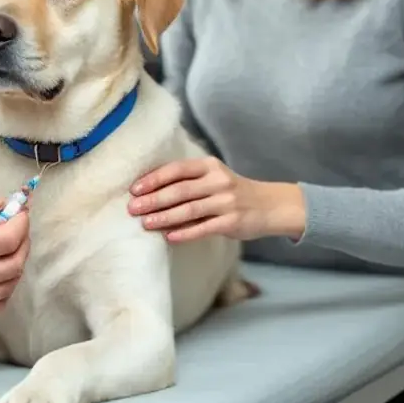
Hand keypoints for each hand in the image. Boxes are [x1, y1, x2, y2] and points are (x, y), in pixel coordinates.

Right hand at [0, 195, 29, 323]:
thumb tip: (0, 206)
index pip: (7, 239)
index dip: (21, 223)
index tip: (19, 212)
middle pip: (14, 263)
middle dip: (23, 241)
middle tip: (17, 227)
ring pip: (9, 285)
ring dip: (16, 263)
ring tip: (6, 247)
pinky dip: (5, 287)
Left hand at [127, 156, 305, 242]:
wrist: (270, 205)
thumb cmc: (232, 191)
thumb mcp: (213, 177)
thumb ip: (188, 181)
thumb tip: (149, 191)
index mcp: (209, 166)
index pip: (176, 169)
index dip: (153, 179)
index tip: (134, 189)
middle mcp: (218, 181)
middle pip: (179, 190)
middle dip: (153, 200)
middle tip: (133, 208)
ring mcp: (226, 202)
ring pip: (189, 210)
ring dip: (164, 217)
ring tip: (145, 223)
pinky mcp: (232, 222)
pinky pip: (203, 228)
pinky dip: (184, 233)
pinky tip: (169, 236)